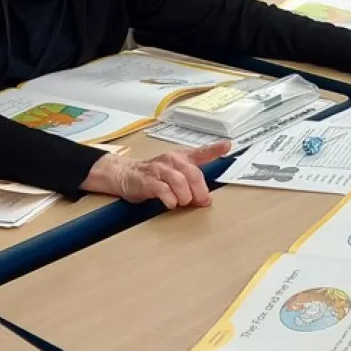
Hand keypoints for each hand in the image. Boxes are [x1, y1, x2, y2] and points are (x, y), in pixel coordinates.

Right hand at [80, 141, 230, 208]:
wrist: (123, 174)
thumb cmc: (153, 175)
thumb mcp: (175, 172)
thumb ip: (192, 182)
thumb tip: (206, 198)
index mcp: (180, 157)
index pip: (200, 152)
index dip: (214, 149)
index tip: (226, 146)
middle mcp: (171, 161)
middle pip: (192, 173)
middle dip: (200, 190)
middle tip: (202, 201)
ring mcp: (159, 170)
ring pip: (179, 181)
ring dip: (185, 195)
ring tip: (184, 202)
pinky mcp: (147, 181)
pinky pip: (162, 189)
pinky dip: (170, 198)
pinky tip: (171, 203)